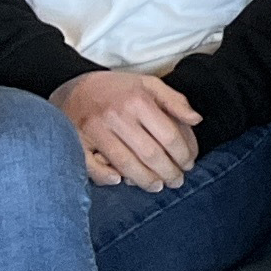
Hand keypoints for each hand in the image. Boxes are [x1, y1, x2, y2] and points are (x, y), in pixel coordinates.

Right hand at [51, 70, 201, 189]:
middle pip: (149, 153)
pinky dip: (105, 177)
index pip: (168, 135)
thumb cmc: (116, 88)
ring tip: (157, 186)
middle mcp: (116, 116)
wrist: (73, 86)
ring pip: (125, 163)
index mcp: (138, 101)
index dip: (183, 154)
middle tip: (177, 181)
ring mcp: (94, 130)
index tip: (189, 164)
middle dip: (168, 172)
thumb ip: (175, 101)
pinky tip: (120, 181)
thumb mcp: (149, 84)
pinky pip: (91, 166)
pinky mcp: (76, 142)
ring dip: (144, 180)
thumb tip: (196, 120)